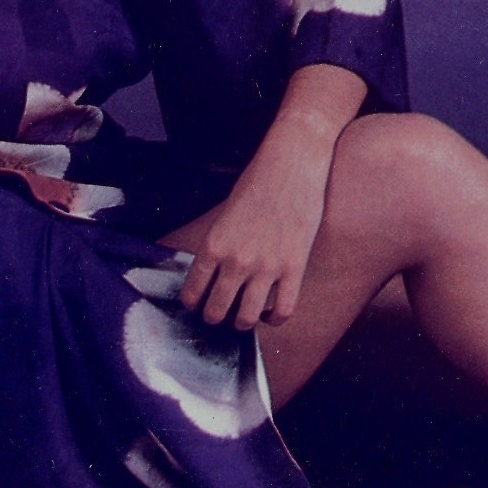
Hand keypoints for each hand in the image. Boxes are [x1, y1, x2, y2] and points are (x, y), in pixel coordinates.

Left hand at [179, 115, 328, 329]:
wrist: (292, 163)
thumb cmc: (257, 182)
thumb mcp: (225, 214)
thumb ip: (218, 245)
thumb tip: (212, 273)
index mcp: (214, 245)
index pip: (193, 293)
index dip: (193, 304)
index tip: (197, 305)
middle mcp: (237, 260)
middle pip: (216, 312)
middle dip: (214, 318)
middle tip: (219, 315)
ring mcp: (267, 267)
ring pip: (247, 319)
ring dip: (242, 324)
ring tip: (243, 318)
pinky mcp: (295, 267)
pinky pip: (283, 311)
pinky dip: (275, 320)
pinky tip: (271, 313)